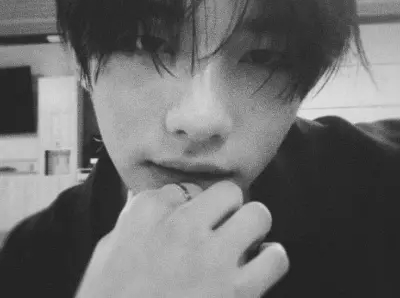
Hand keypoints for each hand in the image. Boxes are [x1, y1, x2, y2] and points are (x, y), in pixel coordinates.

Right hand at [75, 180, 288, 297]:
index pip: (184, 187)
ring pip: (258, 215)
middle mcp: (182, 227)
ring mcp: (212, 259)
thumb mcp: (109, 249)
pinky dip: (271, 259)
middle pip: (228, 191)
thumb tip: (165, 200)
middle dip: (227, 206)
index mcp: (147, 214)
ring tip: (244, 240)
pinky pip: (276, 259)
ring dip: (252, 227)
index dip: (189, 204)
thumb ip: (136, 218)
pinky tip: (259, 266)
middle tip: (221, 223)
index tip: (188, 218)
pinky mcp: (237, 293)